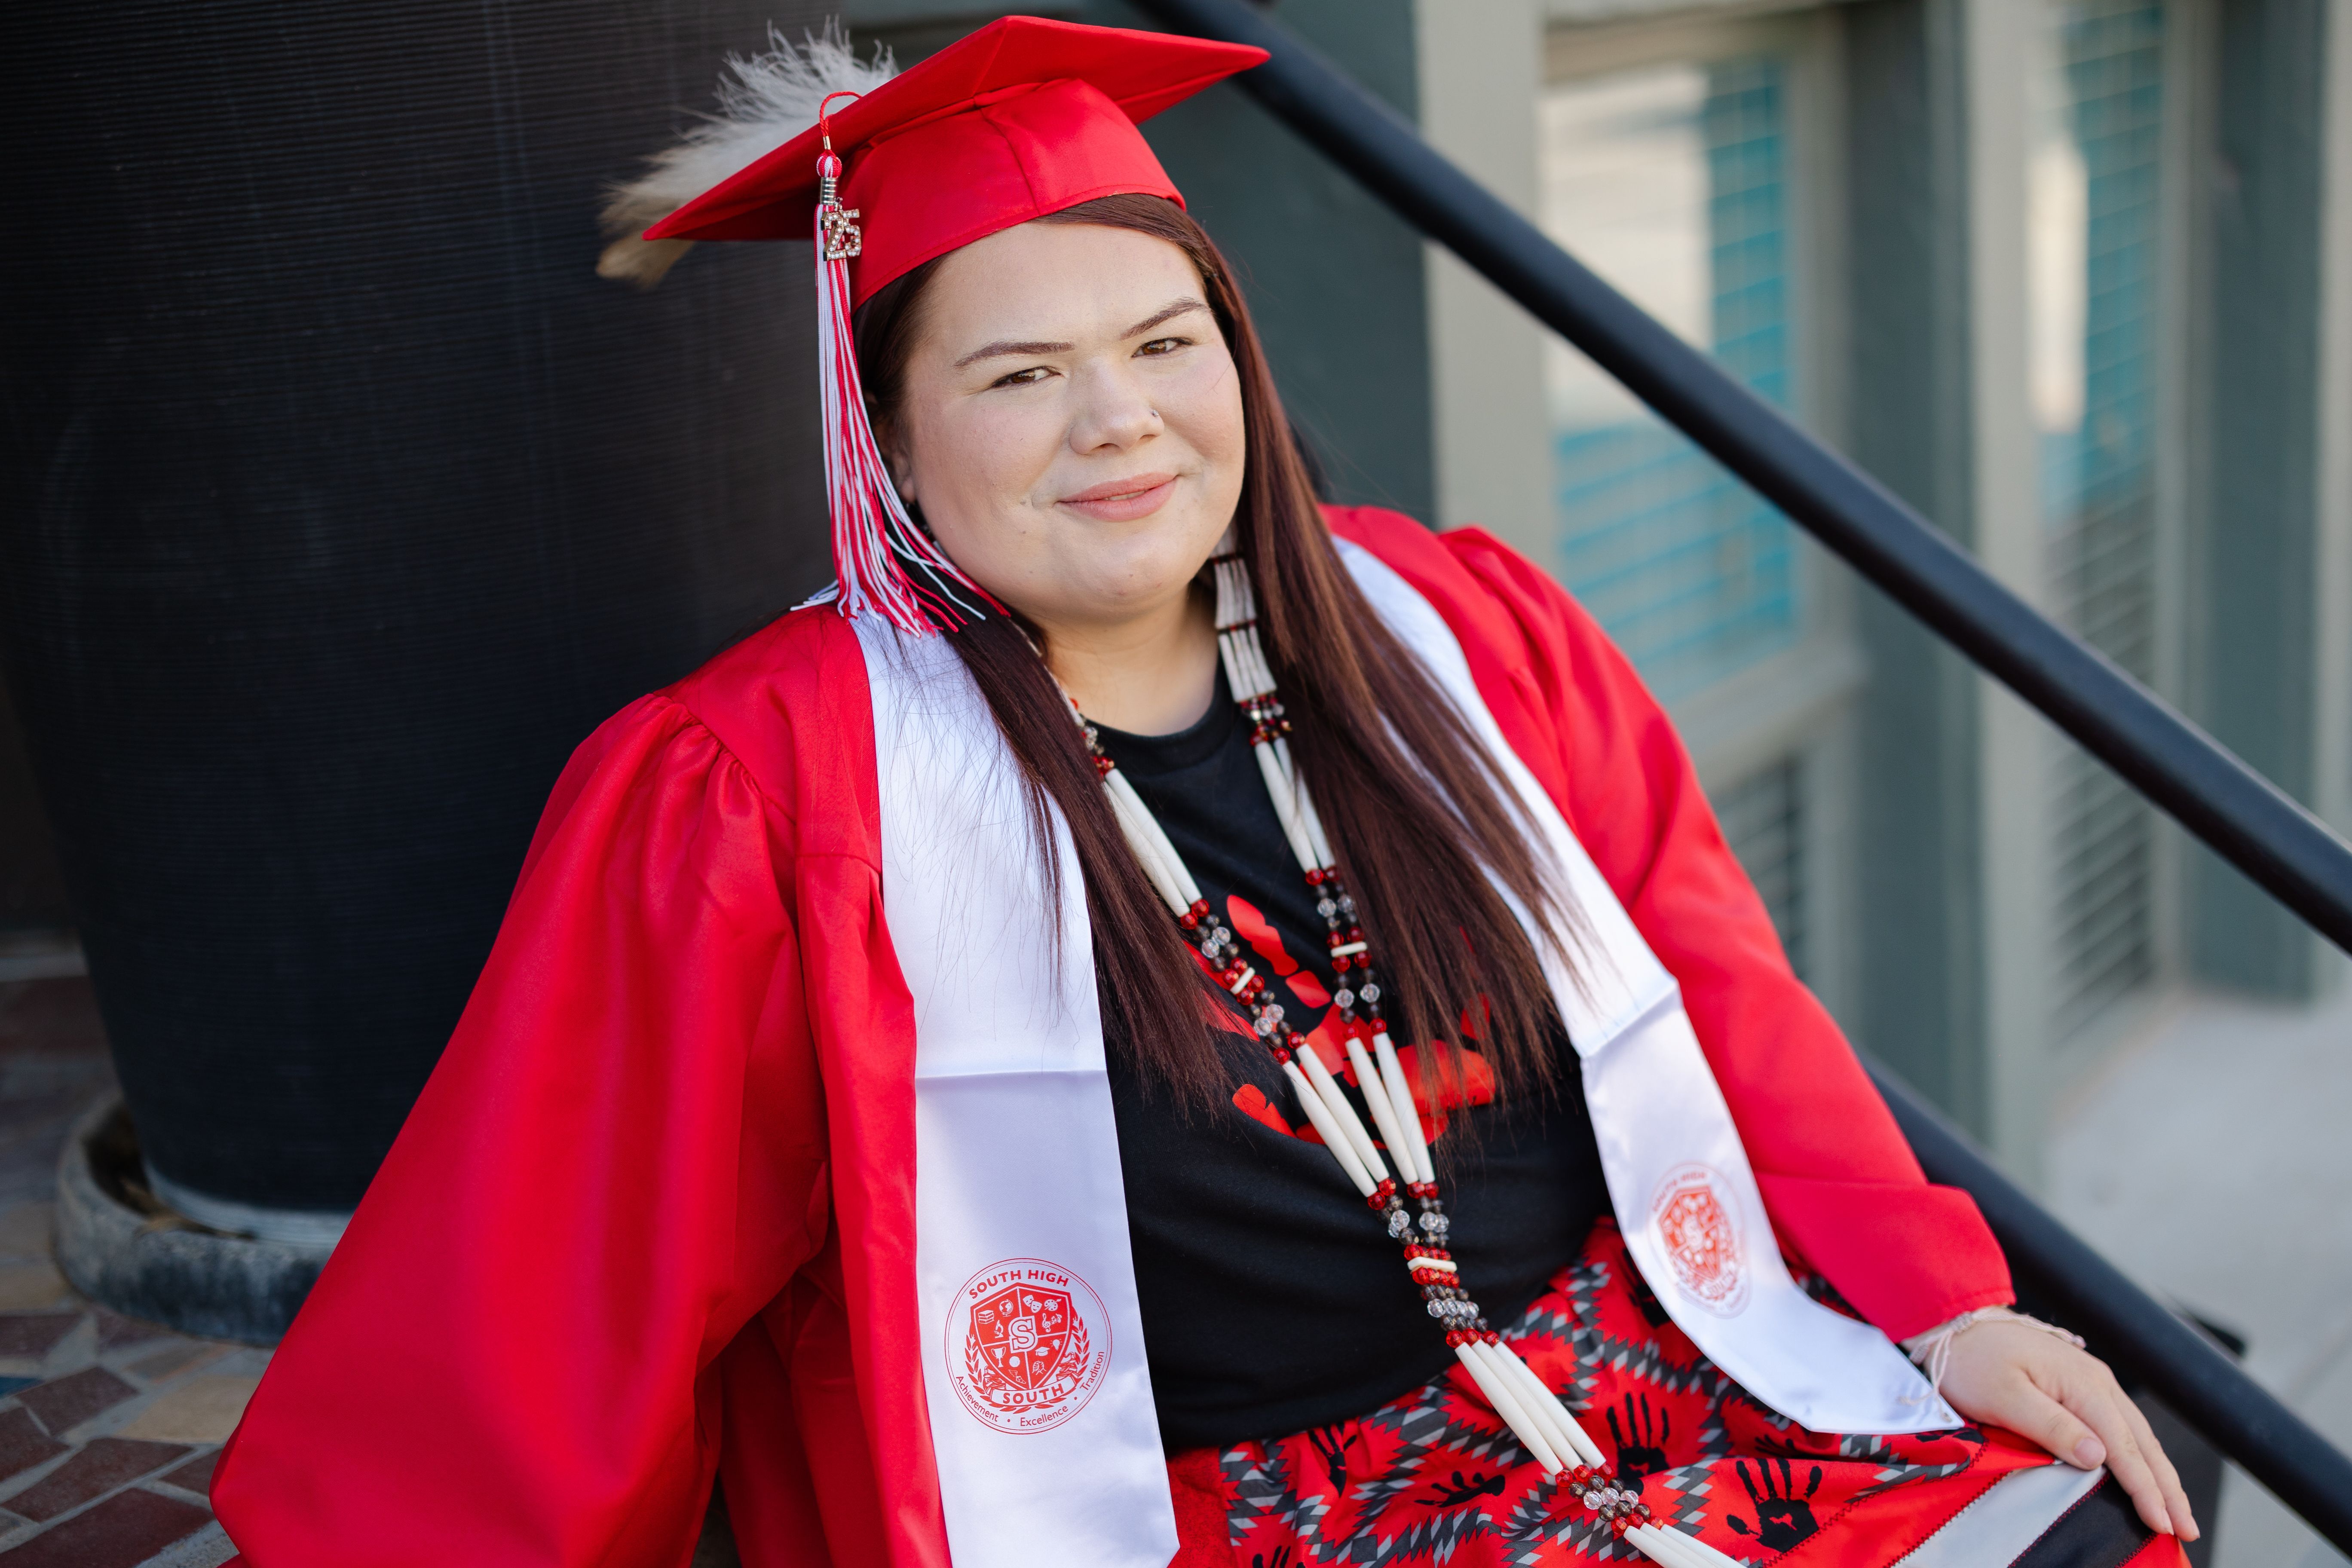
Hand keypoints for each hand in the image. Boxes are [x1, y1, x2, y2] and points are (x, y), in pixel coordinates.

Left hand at [1938, 1318, 2197, 1540]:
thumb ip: (2050, 1425)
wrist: (1957, 1325)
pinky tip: (2147, 1474)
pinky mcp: (2082, 1387)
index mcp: (2082, 1383)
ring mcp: (2092, 1382)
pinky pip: (2122, 1425)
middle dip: (2167, 1488)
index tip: (2163, 1522)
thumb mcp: (2004, 1394)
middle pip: (2142, 1442)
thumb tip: (2097, 1457)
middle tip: (2187, 1529)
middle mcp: (2097, 1381)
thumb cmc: (1973, 1360)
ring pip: (2138, 1434)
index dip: (2145, 1487)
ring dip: (2160, 1474)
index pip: (2123, 1445)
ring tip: (2177, 1511)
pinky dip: (2141, 1454)